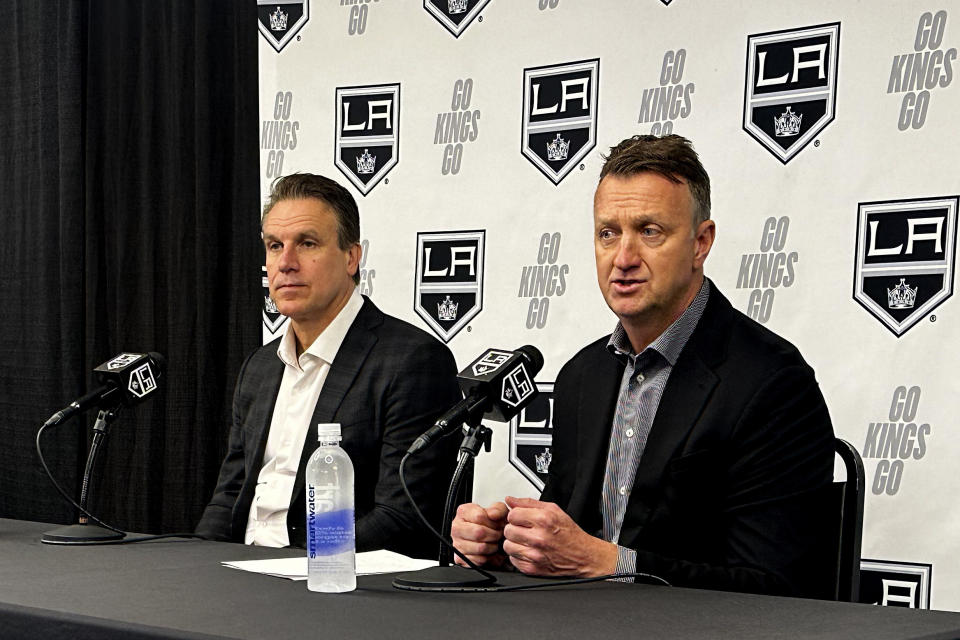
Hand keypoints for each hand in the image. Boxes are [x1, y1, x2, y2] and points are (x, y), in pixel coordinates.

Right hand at [450, 502, 508, 567]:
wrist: (488, 535)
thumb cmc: (491, 522)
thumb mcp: (498, 510)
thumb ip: (498, 510)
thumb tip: (492, 515)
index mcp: (463, 512)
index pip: (479, 517)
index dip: (493, 522)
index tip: (498, 524)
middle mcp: (457, 527)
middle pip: (479, 533)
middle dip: (494, 535)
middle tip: (499, 535)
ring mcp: (456, 543)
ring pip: (480, 548)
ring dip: (493, 547)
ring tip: (495, 543)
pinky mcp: (460, 558)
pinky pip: (478, 561)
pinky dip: (489, 558)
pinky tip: (490, 552)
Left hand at [502, 496, 617, 577]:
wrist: (583, 556)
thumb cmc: (569, 534)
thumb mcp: (554, 510)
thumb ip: (529, 503)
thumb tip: (510, 500)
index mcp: (543, 520)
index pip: (512, 514)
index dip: (516, 516)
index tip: (522, 519)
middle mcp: (538, 538)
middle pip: (508, 530)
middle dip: (515, 529)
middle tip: (525, 530)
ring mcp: (535, 555)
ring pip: (507, 546)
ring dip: (515, 543)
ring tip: (527, 541)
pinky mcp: (532, 569)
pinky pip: (513, 560)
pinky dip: (519, 556)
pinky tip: (529, 551)